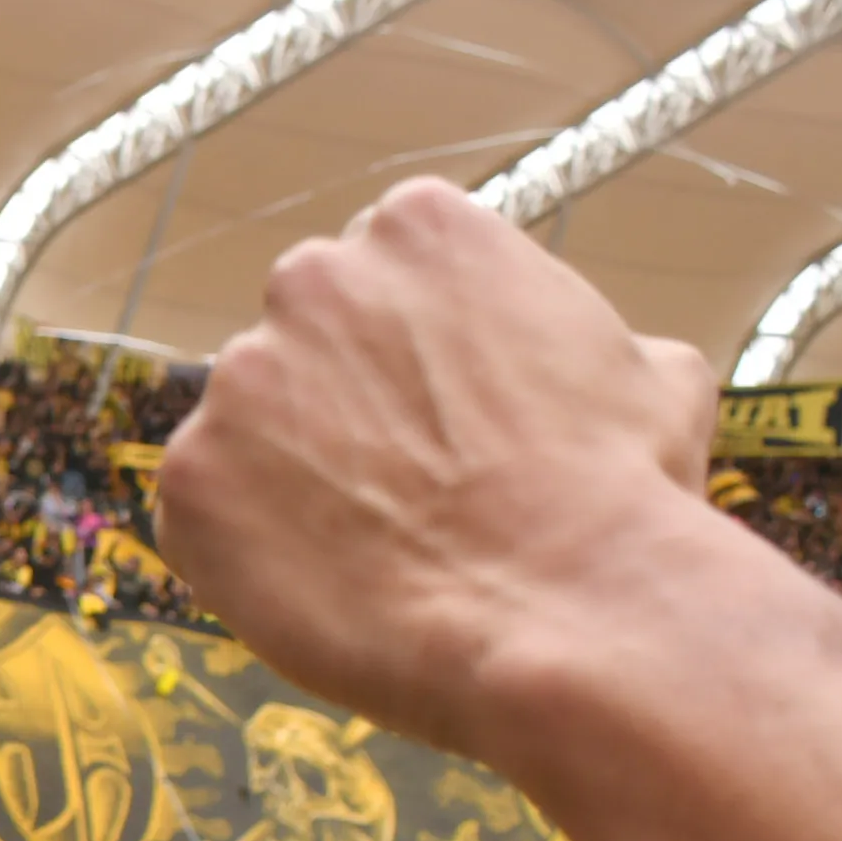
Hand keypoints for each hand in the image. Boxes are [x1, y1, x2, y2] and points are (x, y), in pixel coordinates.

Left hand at [153, 179, 721, 757]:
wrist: (570, 614)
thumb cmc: (623, 495)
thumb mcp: (652, 372)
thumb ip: (578, 335)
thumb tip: (600, 354)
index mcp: (417, 227)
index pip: (381, 280)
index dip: (414, 363)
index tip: (447, 424)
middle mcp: (310, 279)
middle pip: (304, 345)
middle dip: (341, 410)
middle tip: (405, 493)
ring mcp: (238, 381)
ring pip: (252, 434)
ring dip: (294, 483)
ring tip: (376, 552)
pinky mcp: (189, 483)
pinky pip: (208, 519)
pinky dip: (251, 558)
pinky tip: (329, 590)